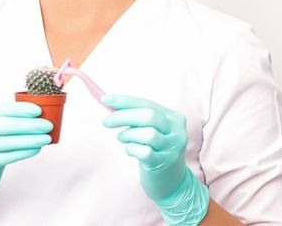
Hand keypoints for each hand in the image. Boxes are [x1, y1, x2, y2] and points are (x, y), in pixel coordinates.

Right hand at [0, 102, 52, 224]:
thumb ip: (11, 120)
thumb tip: (40, 115)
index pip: (1, 109)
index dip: (20, 109)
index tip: (38, 110)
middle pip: (3, 125)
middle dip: (28, 125)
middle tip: (47, 125)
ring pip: (6, 142)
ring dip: (29, 140)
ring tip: (46, 138)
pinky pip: (6, 157)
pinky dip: (23, 153)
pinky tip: (36, 149)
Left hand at [101, 93, 208, 225]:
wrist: (170, 181)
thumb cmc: (154, 149)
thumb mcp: (150, 129)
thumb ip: (135, 116)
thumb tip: (108, 101)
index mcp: (174, 118)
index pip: (147, 103)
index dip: (125, 101)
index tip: (105, 99)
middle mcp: (177, 132)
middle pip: (148, 116)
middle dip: (122, 116)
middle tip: (105, 121)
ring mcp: (173, 148)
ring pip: (148, 134)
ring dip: (128, 135)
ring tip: (123, 139)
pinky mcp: (165, 163)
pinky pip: (144, 152)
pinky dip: (132, 149)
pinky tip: (131, 150)